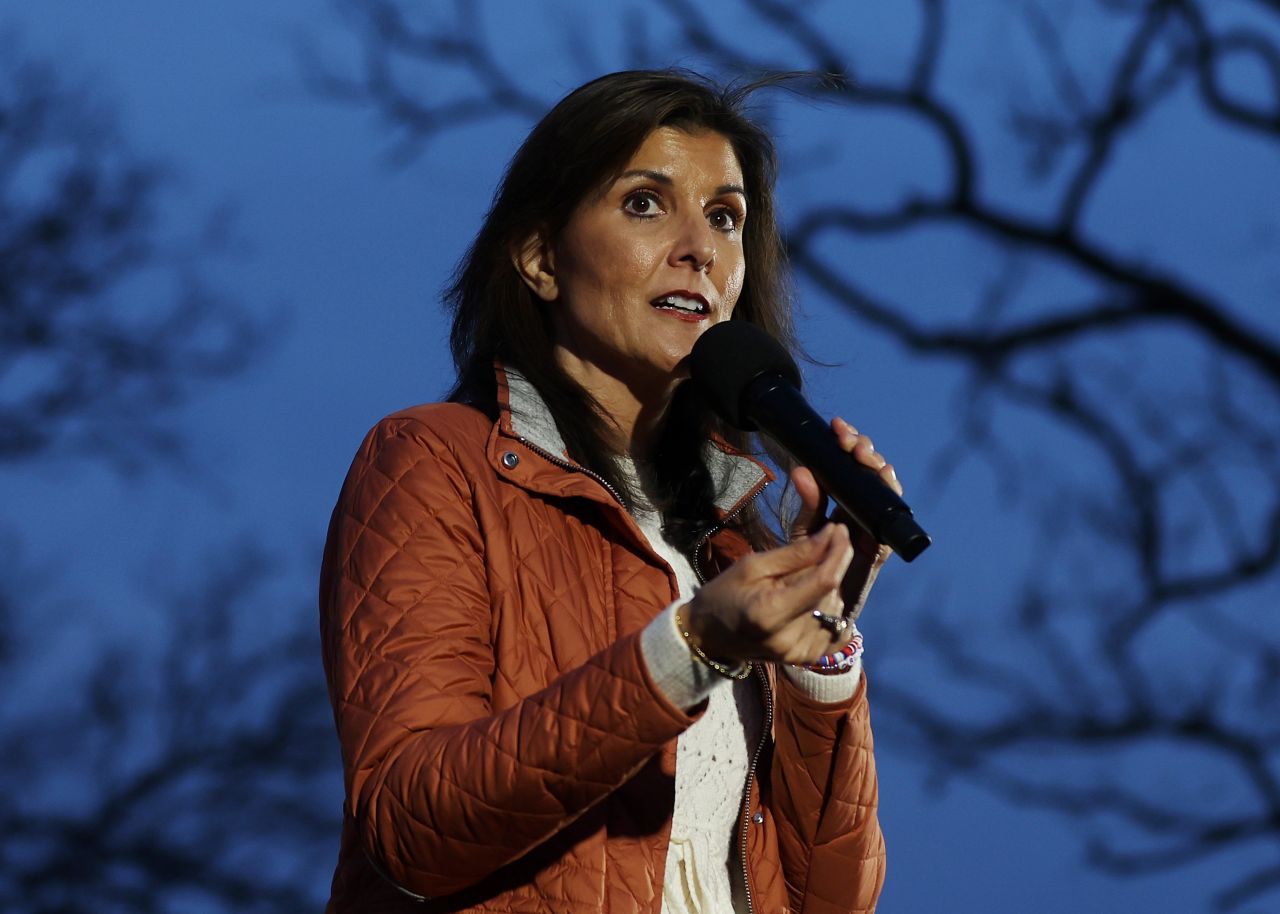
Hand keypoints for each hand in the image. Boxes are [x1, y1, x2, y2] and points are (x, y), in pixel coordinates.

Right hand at [685, 522, 855, 664]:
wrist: (708, 636)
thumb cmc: (725, 594)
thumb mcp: (752, 566)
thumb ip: (795, 554)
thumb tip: (832, 535)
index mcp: (771, 613)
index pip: (824, 581)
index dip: (838, 553)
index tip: (840, 530)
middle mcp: (790, 639)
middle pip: (831, 593)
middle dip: (828, 568)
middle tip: (809, 555)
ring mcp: (801, 654)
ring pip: (836, 608)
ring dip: (827, 589)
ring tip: (799, 583)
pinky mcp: (808, 659)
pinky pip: (837, 628)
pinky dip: (831, 610)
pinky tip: (813, 602)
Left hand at [789, 417, 902, 621]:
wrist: (806, 614)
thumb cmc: (802, 569)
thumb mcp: (802, 533)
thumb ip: (808, 505)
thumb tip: (801, 469)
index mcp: (843, 505)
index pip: (851, 466)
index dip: (849, 444)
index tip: (838, 427)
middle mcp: (862, 514)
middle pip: (872, 474)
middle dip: (865, 451)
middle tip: (849, 439)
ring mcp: (873, 531)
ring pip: (885, 493)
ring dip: (878, 469)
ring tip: (864, 454)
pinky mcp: (878, 552)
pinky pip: (888, 526)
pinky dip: (888, 500)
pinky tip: (883, 479)